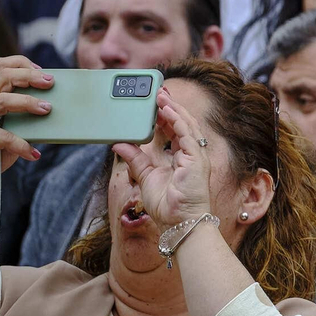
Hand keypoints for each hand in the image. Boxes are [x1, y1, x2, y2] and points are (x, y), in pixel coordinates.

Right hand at [0, 56, 50, 194]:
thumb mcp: (8, 127)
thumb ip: (22, 117)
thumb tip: (51, 110)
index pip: (1, 67)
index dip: (22, 64)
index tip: (42, 72)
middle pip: (4, 76)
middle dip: (29, 76)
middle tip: (50, 82)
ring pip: (3, 100)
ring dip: (28, 102)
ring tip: (47, 109)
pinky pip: (3, 136)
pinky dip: (22, 145)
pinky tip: (34, 154)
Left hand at [112, 88, 213, 227]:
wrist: (178, 222)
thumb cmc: (167, 206)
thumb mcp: (144, 177)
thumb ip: (135, 159)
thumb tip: (119, 144)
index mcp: (182, 158)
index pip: (175, 131)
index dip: (165, 116)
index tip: (154, 104)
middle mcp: (192, 154)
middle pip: (182, 123)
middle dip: (170, 107)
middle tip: (157, 93)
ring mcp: (196, 155)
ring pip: (186, 124)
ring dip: (173, 108)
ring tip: (160, 96)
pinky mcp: (196, 158)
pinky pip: (187, 133)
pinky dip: (176, 119)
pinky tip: (166, 109)